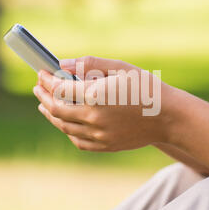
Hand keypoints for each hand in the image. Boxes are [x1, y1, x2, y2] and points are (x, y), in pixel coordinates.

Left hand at [33, 56, 171, 151]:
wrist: (170, 117)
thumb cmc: (147, 87)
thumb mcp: (120, 67)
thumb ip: (90, 64)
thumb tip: (63, 64)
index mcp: (95, 95)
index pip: (59, 88)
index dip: (47, 79)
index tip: (41, 72)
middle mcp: (93, 118)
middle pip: (56, 109)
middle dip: (43, 96)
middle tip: (38, 87)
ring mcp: (98, 135)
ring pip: (64, 126)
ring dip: (51, 113)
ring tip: (45, 104)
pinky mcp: (105, 145)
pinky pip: (78, 140)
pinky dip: (67, 130)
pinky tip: (65, 121)